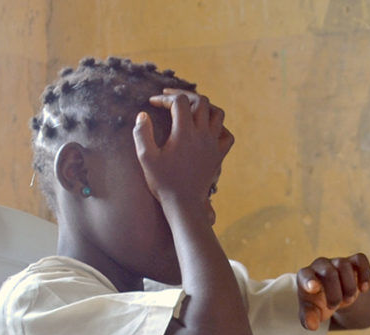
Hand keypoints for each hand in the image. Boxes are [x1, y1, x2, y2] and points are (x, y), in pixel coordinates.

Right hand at [132, 89, 233, 205]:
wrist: (184, 204)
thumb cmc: (163, 182)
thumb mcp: (146, 158)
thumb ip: (142, 134)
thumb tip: (142, 114)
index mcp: (184, 133)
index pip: (179, 102)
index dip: (165, 98)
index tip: (153, 102)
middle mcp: (203, 135)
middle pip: (201, 101)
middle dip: (184, 95)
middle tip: (170, 97)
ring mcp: (214, 145)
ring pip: (218, 114)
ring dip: (204, 107)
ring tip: (190, 108)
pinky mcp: (219, 155)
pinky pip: (227, 135)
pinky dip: (219, 127)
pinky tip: (207, 129)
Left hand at [296, 253, 369, 329]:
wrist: (335, 296)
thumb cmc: (319, 303)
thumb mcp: (312, 312)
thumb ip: (309, 318)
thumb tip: (312, 326)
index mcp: (305, 276)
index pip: (305, 274)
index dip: (309, 280)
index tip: (314, 289)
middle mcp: (321, 265)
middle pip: (329, 272)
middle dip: (334, 293)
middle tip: (334, 306)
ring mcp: (337, 262)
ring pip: (344, 266)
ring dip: (349, 286)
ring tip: (348, 299)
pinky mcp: (353, 262)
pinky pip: (360, 260)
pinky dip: (365, 274)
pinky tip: (364, 289)